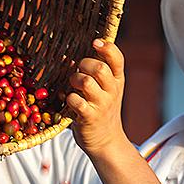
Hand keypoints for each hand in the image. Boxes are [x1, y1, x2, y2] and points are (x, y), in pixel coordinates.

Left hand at [66, 39, 127, 156]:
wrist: (107, 141)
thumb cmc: (101, 110)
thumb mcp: (106, 90)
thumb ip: (94, 73)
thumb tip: (66, 57)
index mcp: (117, 80)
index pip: (117, 58)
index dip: (107, 47)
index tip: (95, 42)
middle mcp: (112, 91)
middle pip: (99, 68)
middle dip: (84, 64)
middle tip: (79, 70)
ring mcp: (102, 104)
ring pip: (86, 82)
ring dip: (74, 80)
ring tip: (73, 86)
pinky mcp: (89, 117)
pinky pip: (76, 101)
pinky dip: (69, 98)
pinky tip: (69, 101)